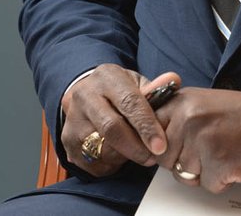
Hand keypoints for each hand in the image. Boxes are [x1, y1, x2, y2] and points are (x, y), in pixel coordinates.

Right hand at [61, 65, 179, 176]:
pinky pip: (91, 162)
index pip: (129, 102)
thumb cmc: (117, 90)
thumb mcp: (135, 82)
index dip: (146, 125)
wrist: (84, 92)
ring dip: (125, 157)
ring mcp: (73, 119)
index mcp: (106, 77)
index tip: (160, 145)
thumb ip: (155, 87)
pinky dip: (110, 164)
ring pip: (101, 148)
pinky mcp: (67, 141)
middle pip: (112, 128)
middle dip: (136, 147)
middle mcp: (85, 96)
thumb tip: (174, 81)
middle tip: (152, 157)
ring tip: (139, 154)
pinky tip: (119, 156)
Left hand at [155, 86, 240, 192]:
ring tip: (224, 149)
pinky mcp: (218, 164)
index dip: (161, 145)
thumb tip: (150, 141)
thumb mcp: (201, 102)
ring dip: (203, 171)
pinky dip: (221, 179)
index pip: (150, 133)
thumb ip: (175, 118)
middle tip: (209, 145)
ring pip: (185, 175)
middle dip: (184, 160)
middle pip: (165, 159)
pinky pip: (207, 185)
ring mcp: (203, 142)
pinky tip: (234, 159)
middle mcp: (188, 119)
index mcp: (182, 102)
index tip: (172, 146)